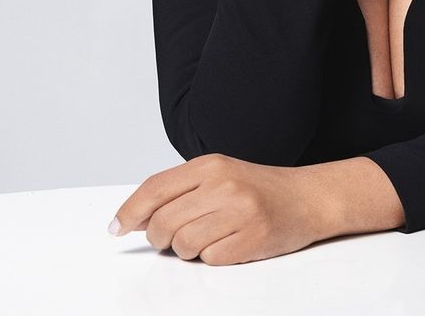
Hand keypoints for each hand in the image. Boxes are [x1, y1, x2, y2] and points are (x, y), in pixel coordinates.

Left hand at [109, 153, 328, 264]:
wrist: (308, 198)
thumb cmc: (259, 188)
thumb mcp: (219, 175)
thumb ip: (180, 190)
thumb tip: (135, 217)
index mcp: (211, 164)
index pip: (155, 188)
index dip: (130, 211)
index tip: (117, 228)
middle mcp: (223, 184)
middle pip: (162, 222)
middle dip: (160, 237)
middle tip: (174, 235)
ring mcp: (239, 212)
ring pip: (183, 245)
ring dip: (188, 249)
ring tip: (211, 235)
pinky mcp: (251, 239)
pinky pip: (209, 259)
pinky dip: (213, 256)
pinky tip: (231, 242)